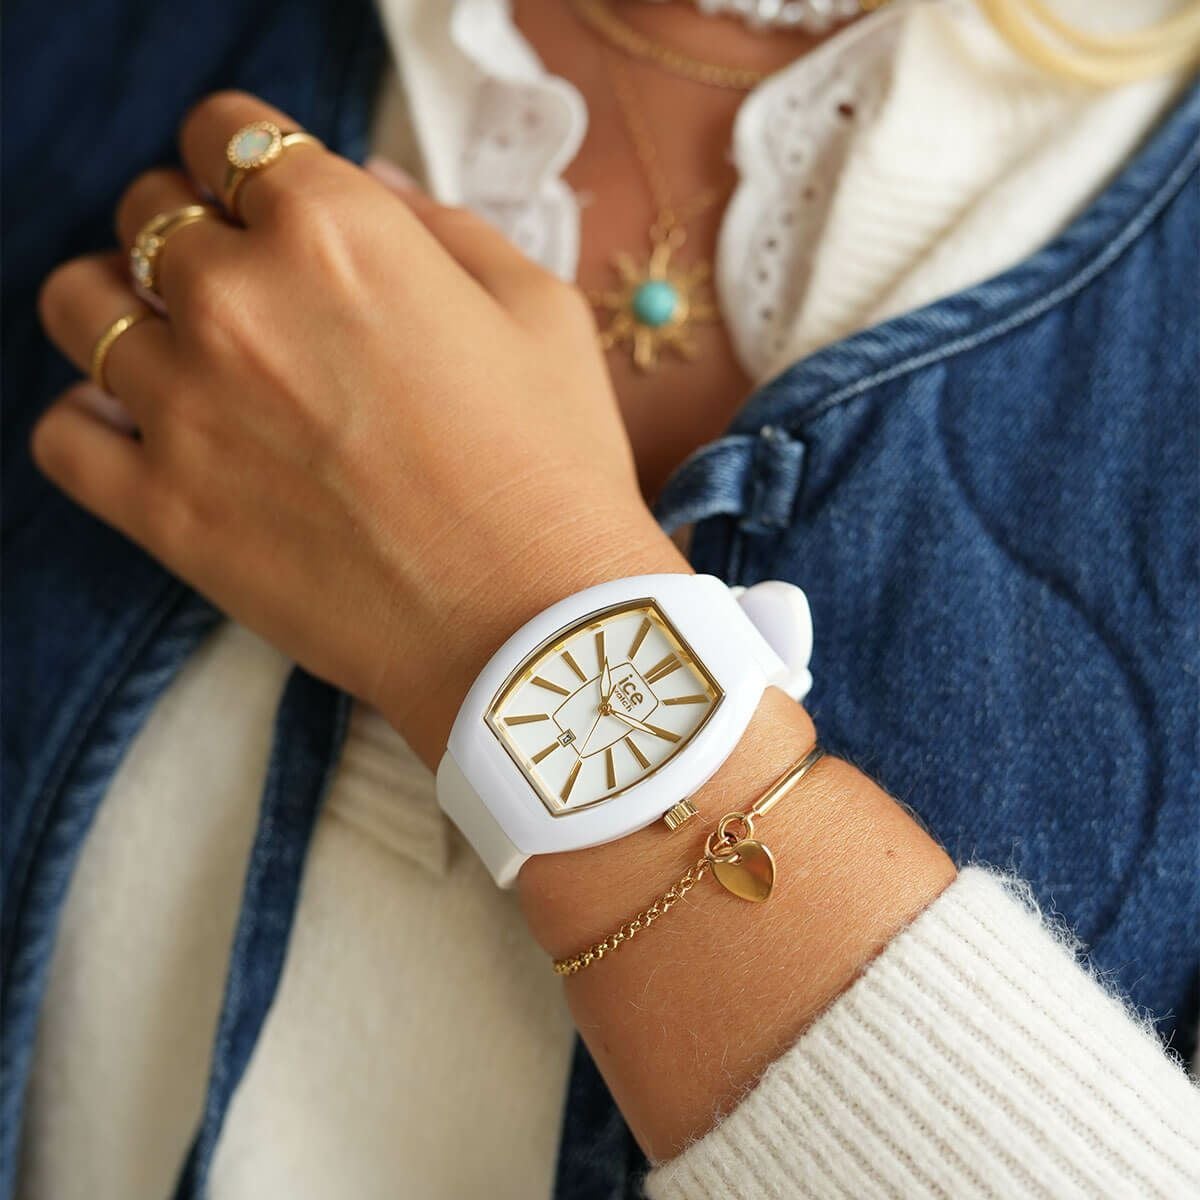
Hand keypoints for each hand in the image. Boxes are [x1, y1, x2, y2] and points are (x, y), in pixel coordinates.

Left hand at [33, 92, 686, 762]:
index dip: (244, 158)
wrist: (536, 627)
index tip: (262, 197)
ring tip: (179, 351)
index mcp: (338, 231)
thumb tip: (370, 181)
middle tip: (244, 287)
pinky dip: (92, 421)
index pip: (228, 132)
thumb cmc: (556, 470)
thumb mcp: (541, 314)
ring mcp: (188, 407)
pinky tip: (148, 432)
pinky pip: (62, 433)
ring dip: (123, 307)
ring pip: (80, 305)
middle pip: (149, 211)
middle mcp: (240, 301)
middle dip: (195, 232)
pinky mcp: (162, 511)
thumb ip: (443, 226)